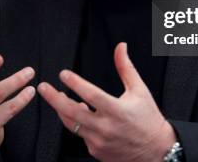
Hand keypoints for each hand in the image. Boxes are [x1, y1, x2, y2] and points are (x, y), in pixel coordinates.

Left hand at [38, 42, 175, 161]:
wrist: (155, 150)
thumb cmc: (148, 118)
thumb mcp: (139, 90)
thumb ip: (126, 67)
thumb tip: (120, 47)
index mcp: (117, 110)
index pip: (91, 95)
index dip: (75, 84)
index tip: (63, 74)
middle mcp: (106, 127)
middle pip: (72, 112)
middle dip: (54, 98)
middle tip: (42, 87)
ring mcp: (99, 141)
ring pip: (71, 124)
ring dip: (61, 110)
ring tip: (56, 97)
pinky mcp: (96, 150)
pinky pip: (80, 135)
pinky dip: (75, 122)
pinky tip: (77, 113)